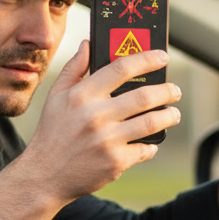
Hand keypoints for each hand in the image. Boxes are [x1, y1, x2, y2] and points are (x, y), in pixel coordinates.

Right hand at [19, 39, 181, 205]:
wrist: (44, 176)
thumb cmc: (52, 132)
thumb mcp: (56, 96)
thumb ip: (74, 68)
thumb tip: (88, 43)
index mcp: (82, 95)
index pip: (121, 68)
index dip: (146, 59)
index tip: (162, 57)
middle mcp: (96, 116)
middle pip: (144, 96)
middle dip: (167, 91)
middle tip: (174, 90)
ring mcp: (107, 140)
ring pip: (151, 123)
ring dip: (169, 116)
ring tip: (174, 114)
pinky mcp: (115, 162)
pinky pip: (145, 149)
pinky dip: (152, 145)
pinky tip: (151, 142)